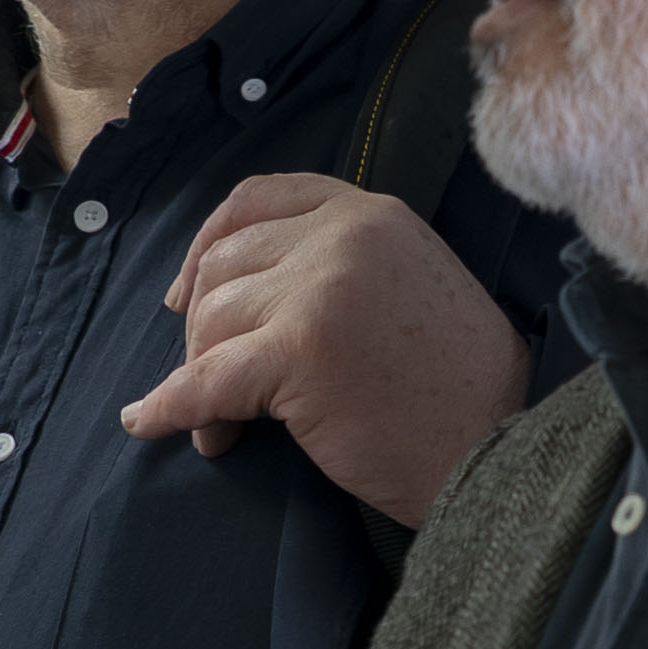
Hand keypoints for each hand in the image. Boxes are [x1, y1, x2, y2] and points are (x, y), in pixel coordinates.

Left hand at [119, 174, 530, 527]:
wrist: (497, 450)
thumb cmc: (453, 387)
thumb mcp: (407, 283)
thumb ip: (338, 262)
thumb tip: (228, 280)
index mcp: (372, 213)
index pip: (258, 198)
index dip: (209, 243)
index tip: (188, 291)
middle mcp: (345, 235)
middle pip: (225, 265)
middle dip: (204, 329)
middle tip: (213, 383)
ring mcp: (321, 287)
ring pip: (211, 321)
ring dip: (200, 376)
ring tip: (224, 426)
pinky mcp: (299, 350)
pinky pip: (203, 380)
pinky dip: (169, 407)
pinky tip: (150, 423)